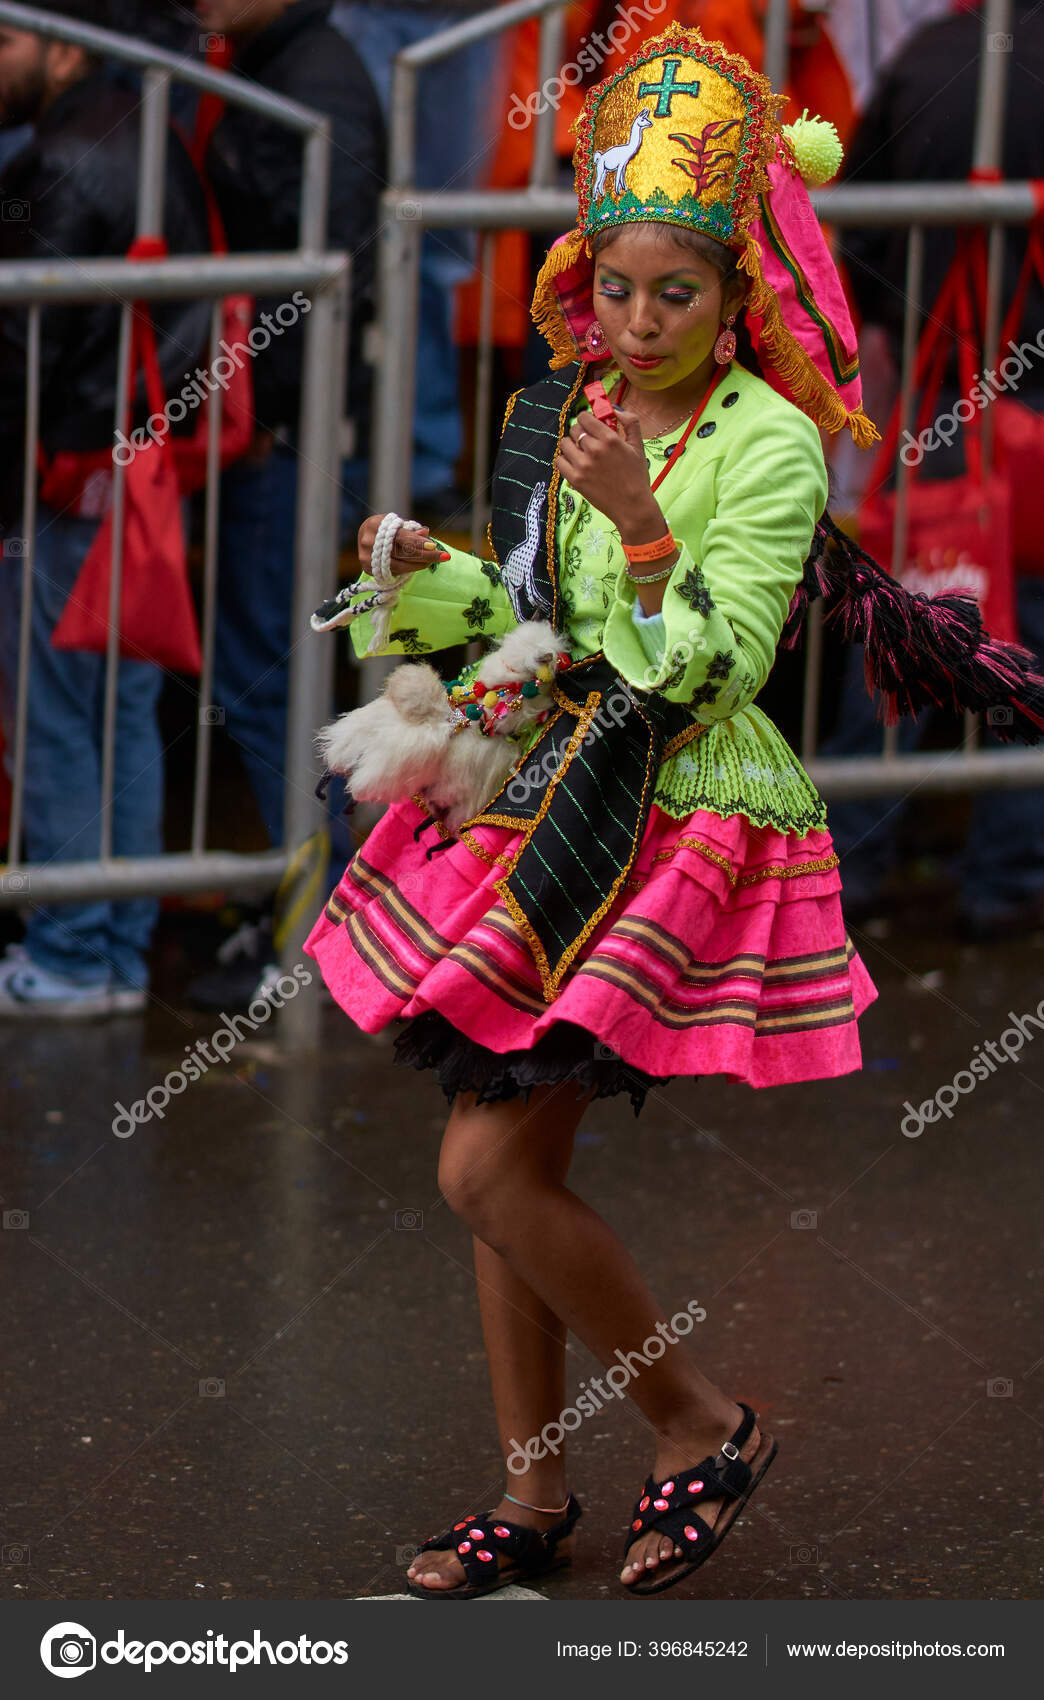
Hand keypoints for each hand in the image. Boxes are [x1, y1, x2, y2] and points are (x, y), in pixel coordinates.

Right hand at [356, 514, 449, 576]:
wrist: (364, 536)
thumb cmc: (386, 527)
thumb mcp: (398, 523)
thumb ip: (412, 530)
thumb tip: (426, 534)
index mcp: (376, 525)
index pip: (402, 537)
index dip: (419, 543)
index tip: (434, 547)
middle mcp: (369, 541)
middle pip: (402, 553)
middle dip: (425, 556)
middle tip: (442, 557)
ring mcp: (367, 557)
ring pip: (399, 566)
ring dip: (418, 565)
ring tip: (431, 562)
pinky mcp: (368, 569)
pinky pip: (393, 573)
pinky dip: (407, 569)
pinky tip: (416, 565)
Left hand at [554, 407, 655, 528]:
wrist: (632, 507)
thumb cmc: (637, 477)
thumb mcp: (639, 446)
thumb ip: (630, 422)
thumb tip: (616, 409)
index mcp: (609, 439)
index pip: (585, 417)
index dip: (586, 419)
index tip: (590, 425)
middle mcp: (594, 450)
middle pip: (574, 429)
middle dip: (580, 432)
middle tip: (587, 441)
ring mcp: (583, 465)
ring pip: (565, 444)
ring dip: (571, 445)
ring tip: (581, 453)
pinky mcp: (575, 479)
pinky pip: (559, 461)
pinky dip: (565, 460)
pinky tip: (575, 463)